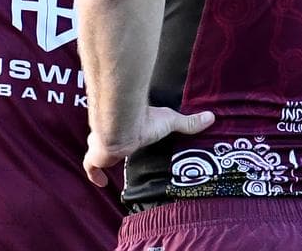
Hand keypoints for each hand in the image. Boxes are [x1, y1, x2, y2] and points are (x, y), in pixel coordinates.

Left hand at [84, 106, 214, 186]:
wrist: (122, 124)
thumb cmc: (145, 119)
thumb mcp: (170, 121)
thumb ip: (188, 122)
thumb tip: (211, 117)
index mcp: (126, 123)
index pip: (122, 127)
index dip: (123, 132)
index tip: (128, 139)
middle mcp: (110, 131)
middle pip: (105, 136)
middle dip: (109, 142)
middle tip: (119, 151)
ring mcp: (100, 144)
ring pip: (95, 149)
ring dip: (101, 156)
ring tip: (109, 167)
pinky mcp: (96, 157)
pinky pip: (90, 167)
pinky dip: (94, 175)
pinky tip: (101, 183)